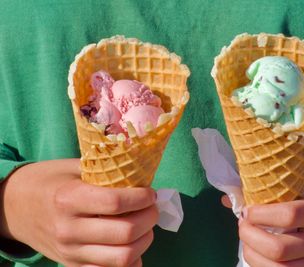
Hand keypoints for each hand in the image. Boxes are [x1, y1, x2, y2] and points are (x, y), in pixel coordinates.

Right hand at [0, 159, 157, 266]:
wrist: (14, 207)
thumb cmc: (50, 182)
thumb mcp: (74, 168)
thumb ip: (106, 171)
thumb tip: (143, 177)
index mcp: (69, 199)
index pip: (115, 202)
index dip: (142, 198)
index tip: (150, 193)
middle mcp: (68, 229)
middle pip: (125, 232)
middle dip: (150, 218)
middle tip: (152, 208)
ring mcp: (70, 252)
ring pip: (123, 257)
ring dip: (145, 241)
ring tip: (146, 226)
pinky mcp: (72, 265)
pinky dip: (130, 262)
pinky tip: (133, 245)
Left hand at [222, 174, 303, 266]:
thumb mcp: (293, 184)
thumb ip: (264, 188)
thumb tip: (227, 200)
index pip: (289, 216)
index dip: (260, 215)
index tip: (246, 210)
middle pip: (280, 249)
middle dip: (251, 238)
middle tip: (242, 226)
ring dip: (253, 255)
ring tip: (246, 241)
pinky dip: (262, 266)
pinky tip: (255, 254)